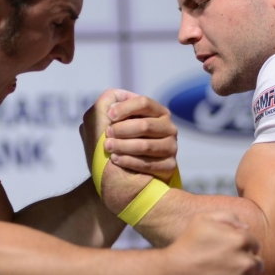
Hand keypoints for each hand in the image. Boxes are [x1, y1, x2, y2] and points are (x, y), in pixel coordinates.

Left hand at [80, 89, 179, 212]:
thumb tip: (112, 99)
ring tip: (108, 147)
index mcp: (157, 112)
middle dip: (122, 130)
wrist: (118, 176)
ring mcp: (171, 147)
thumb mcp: (104, 121)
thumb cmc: (114, 143)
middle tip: (106, 135)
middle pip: (145, 125)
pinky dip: (130, 161)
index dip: (125, 108)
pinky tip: (116, 160)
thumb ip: (105, 104)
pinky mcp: (169, 166)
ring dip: (124, 146)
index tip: (109, 117)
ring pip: (147, 146)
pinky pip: (149, 164)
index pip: (143, 103)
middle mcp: (168, 128)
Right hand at [163, 212, 261, 274]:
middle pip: (257, 267)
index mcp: (242, 241)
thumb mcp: (202, 220)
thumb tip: (246, 227)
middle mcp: (248, 263)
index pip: (255, 247)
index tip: (230, 257)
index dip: (243, 251)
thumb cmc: (184, 248)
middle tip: (227, 272)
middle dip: (245, 268)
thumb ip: (228, 218)